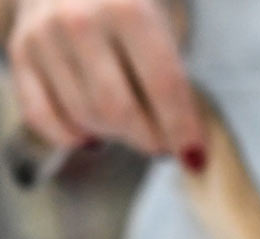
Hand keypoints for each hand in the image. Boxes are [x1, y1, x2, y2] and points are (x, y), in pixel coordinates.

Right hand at [6, 0, 204, 168]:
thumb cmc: (130, 6)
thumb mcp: (162, 26)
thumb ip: (173, 78)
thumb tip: (190, 148)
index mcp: (129, 10)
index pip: (163, 86)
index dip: (182, 130)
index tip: (195, 158)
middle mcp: (80, 21)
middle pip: (118, 111)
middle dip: (148, 140)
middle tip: (163, 145)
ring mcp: (44, 37)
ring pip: (84, 118)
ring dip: (114, 136)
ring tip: (131, 126)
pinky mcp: (20, 53)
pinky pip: (42, 117)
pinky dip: (72, 136)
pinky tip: (93, 135)